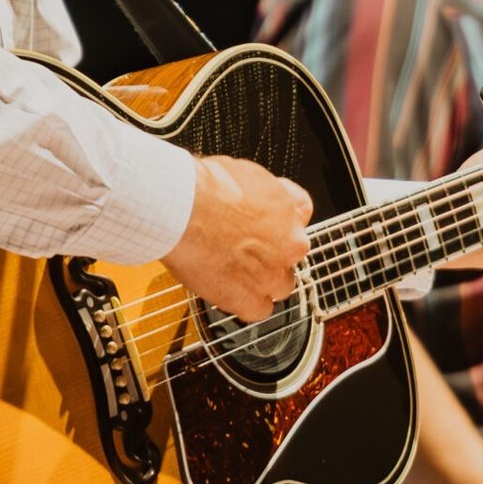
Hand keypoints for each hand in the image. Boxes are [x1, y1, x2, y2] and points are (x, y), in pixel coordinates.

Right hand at [163, 155, 312, 322]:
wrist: (182, 210)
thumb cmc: (203, 188)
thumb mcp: (241, 173)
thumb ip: (256, 194)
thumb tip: (249, 196)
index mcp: (289, 209)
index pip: (299, 216)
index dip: (277, 221)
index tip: (263, 224)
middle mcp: (290, 242)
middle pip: (291, 253)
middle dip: (271, 252)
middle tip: (242, 248)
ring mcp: (273, 274)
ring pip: (280, 285)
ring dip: (261, 281)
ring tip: (232, 272)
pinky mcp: (251, 299)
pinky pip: (259, 310)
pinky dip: (244, 304)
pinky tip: (227, 291)